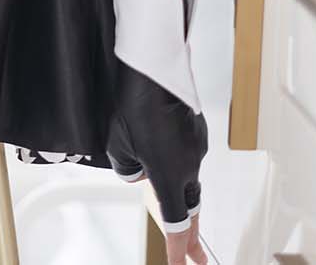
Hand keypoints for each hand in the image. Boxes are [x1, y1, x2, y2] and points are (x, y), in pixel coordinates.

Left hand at [107, 66, 208, 264]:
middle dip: (192, 237)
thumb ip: (128, 169)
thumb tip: (138, 174)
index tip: (179, 264)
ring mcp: (196, 148)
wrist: (155, 70)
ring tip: (171, 194)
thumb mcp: (118, 145)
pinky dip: (180, 161)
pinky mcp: (198, 131)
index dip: (177, 247)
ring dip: (182, 193)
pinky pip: (190, 154)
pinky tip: (165, 147)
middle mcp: (189, 167)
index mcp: (169, 177)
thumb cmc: (134, 105)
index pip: (176, 222)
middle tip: (196, 259)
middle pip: (191, 209)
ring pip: (190, 179)